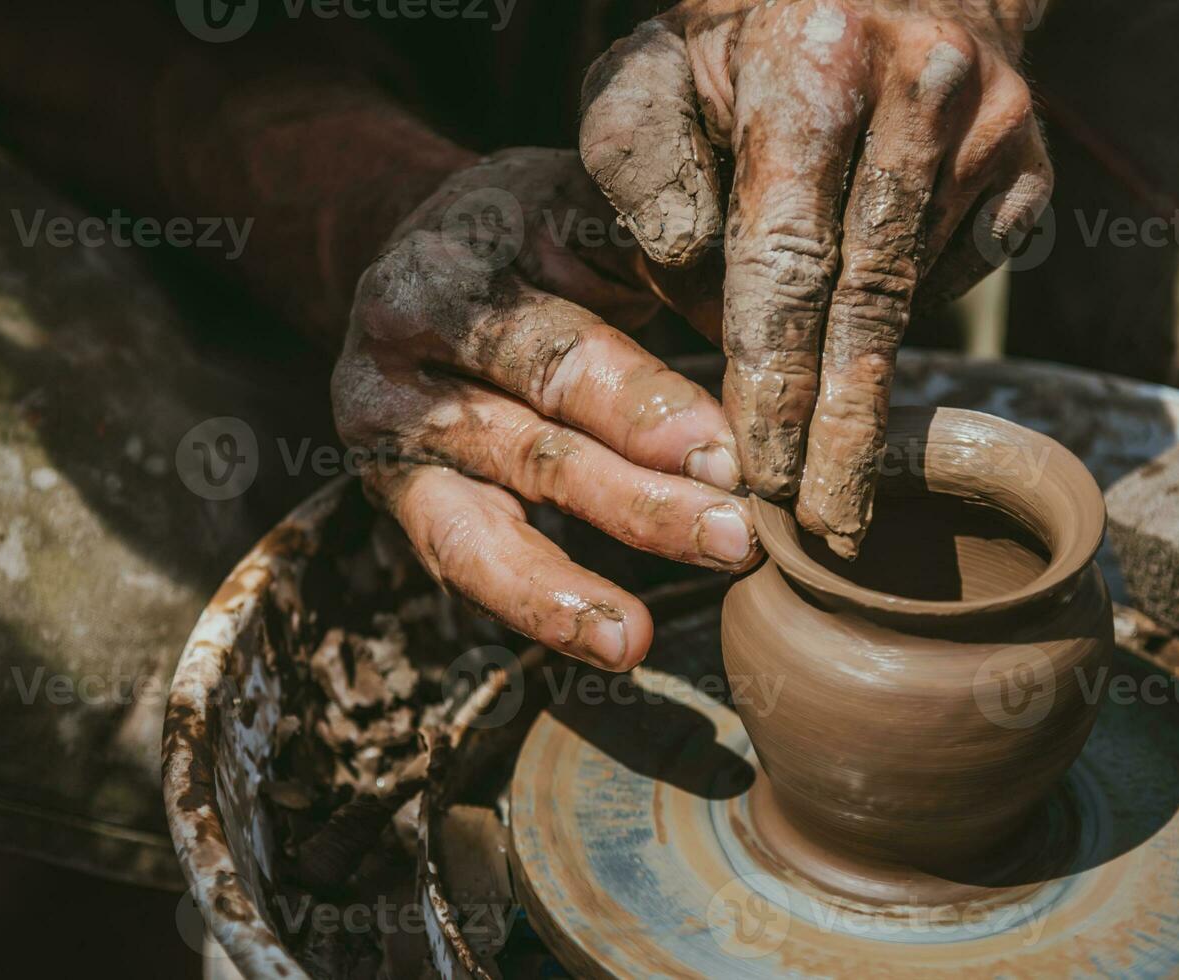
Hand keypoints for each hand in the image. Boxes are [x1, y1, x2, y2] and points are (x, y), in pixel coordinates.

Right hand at [333, 148, 759, 670]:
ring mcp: (385, 426)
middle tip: (733, 542)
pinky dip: (536, 608)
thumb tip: (792, 359)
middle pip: (528, 439)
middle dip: (636, 501)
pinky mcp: (395, 490)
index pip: (560, 351)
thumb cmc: (542, 229)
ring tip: (637, 640)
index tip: (735, 458)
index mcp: (456, 262)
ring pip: (477, 523)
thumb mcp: (601, 217)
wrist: (427, 240)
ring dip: (567, 585)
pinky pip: (462, 562)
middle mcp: (399, 345)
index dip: (647, 410)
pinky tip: (610, 644)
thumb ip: (681, 273)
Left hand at [581, 0, 1052, 556]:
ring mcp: (993, 130)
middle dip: (842, 425)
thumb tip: (692, 282)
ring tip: (836, 489)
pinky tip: (856, 327)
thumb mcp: (651, 76)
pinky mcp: (1029, 169)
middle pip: (874, 299)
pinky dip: (900, 317)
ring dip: (868, 393)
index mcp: (815, 65)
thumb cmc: (734, 47)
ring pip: (916, 297)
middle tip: (820, 523)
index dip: (774, 374)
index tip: (762, 469)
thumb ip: (640, 172)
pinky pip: (959, 279)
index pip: (787, 254)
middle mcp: (923, 91)